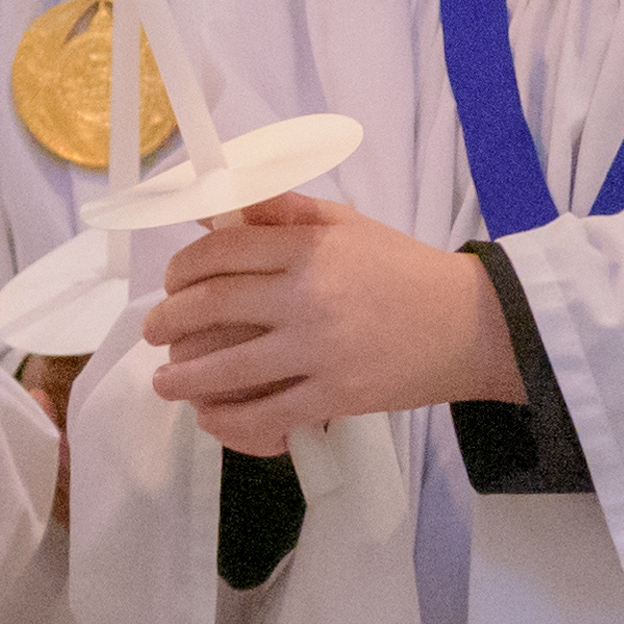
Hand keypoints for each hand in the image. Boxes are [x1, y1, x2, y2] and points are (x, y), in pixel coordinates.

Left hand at [141, 197, 518, 454]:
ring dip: (182, 378)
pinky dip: (228, 418)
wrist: (471, 325)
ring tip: (165, 383)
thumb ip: (284, 211)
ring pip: (227, 367)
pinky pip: (265, 413)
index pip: (222, 251)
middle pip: (212, 305)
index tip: (171, 284)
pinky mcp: (336, 395)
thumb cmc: (404, 270)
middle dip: (168, 322)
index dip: (182, 269)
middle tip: (153, 333)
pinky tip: (209, 416)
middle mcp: (308, 294)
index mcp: (310, 246)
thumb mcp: (347, 225)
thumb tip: (218, 205)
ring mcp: (320, 348)